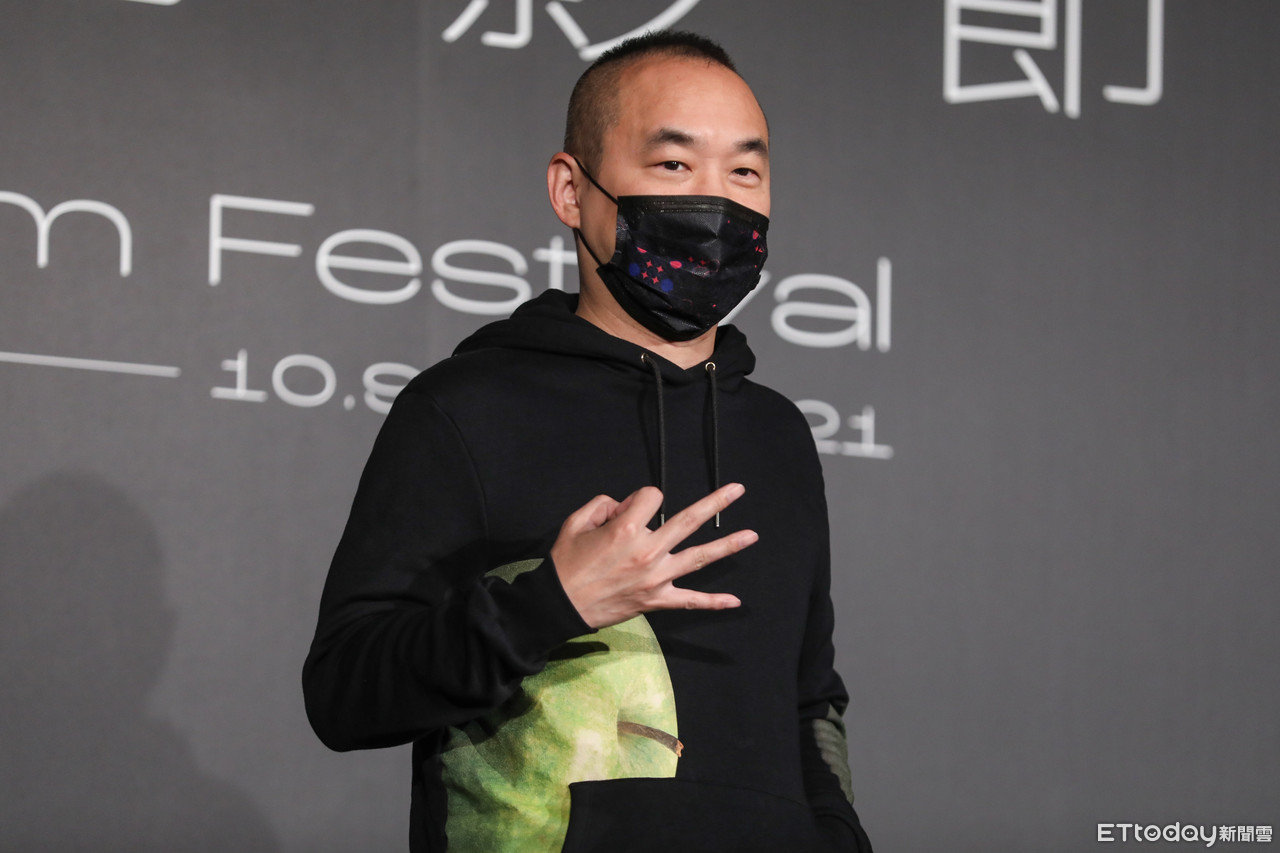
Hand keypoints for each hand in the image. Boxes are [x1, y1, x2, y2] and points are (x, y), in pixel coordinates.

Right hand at [550, 483, 755, 629]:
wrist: (560, 604)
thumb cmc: (567, 563)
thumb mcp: (576, 521)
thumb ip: (603, 504)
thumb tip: (626, 505)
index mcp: (627, 529)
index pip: (651, 497)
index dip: (639, 499)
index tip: (625, 511)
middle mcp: (648, 551)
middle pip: (689, 519)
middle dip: (716, 502)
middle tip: (737, 490)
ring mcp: (656, 577)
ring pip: (699, 556)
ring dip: (728, 545)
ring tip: (751, 535)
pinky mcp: (656, 600)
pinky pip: (689, 601)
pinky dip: (712, 602)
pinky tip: (733, 600)